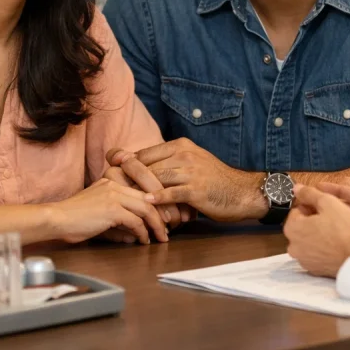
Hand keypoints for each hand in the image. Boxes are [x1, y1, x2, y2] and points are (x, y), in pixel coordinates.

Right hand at [52, 178, 168, 244]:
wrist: (55, 219)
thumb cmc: (74, 219)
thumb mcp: (99, 213)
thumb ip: (119, 219)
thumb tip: (136, 234)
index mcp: (112, 181)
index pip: (143, 188)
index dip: (157, 203)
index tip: (165, 217)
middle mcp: (115, 184)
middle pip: (149, 196)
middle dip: (163, 214)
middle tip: (170, 228)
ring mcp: (113, 195)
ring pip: (146, 208)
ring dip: (156, 225)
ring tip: (162, 237)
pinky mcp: (111, 209)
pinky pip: (135, 221)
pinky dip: (143, 232)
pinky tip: (144, 241)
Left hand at [109, 139, 265, 221]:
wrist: (242, 192)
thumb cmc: (215, 181)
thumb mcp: (193, 164)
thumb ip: (171, 164)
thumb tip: (145, 171)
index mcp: (181, 146)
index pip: (146, 153)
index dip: (127, 162)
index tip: (110, 167)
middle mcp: (184, 154)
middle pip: (147, 164)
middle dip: (126, 175)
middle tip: (107, 183)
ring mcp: (191, 171)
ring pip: (156, 178)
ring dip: (138, 190)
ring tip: (121, 198)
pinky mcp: (196, 189)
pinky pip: (172, 193)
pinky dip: (158, 199)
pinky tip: (146, 204)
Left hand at [284, 185, 349, 277]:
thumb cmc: (343, 228)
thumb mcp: (328, 202)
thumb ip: (309, 193)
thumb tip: (296, 188)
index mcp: (292, 229)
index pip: (297, 210)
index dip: (312, 206)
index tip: (325, 207)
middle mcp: (293, 247)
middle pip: (301, 227)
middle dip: (314, 221)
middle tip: (332, 218)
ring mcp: (303, 260)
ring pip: (308, 241)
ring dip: (317, 235)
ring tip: (335, 232)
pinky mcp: (314, 270)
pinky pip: (315, 254)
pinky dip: (322, 249)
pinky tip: (335, 245)